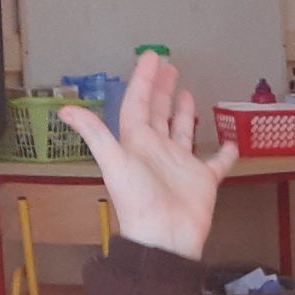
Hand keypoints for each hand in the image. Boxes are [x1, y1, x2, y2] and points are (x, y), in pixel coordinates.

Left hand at [64, 55, 238, 261]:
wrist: (164, 239)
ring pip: (182, 131)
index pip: (138, 102)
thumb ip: (94, 133)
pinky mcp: (202, 180)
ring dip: (184, 112)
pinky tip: (230, 142)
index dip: (144, 79)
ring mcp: (181, 164)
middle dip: (162, 89)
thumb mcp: (114, 162)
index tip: (152, 56)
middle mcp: (157, 149)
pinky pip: (216, 163)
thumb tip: (64, 110)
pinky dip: (225, 153)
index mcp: (137, 141)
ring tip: (187, 91)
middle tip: (169, 66)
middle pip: (158, 112)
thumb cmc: (139, 201)